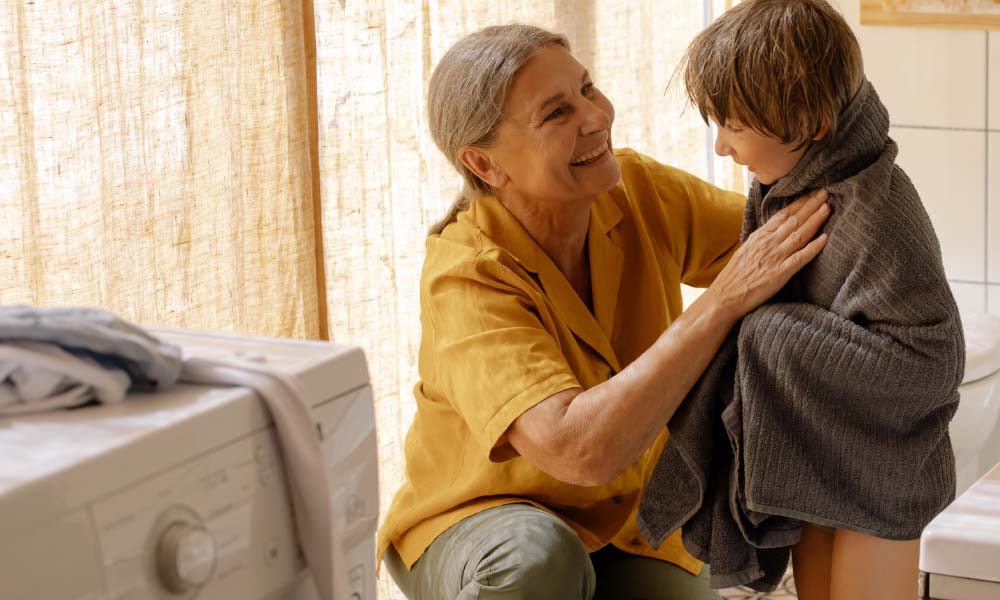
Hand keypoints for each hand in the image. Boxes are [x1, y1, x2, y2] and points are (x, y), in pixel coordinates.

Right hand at [708, 188, 829, 320]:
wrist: (723, 297)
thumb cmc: (733, 277)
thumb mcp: (745, 251)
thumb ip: (761, 241)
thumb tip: (772, 232)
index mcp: (759, 236)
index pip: (783, 215)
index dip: (800, 203)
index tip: (812, 193)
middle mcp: (768, 243)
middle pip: (793, 220)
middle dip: (811, 205)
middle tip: (826, 192)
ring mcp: (774, 257)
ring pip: (799, 234)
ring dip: (815, 219)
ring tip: (828, 207)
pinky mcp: (779, 274)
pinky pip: (800, 259)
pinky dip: (813, 248)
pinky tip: (825, 239)